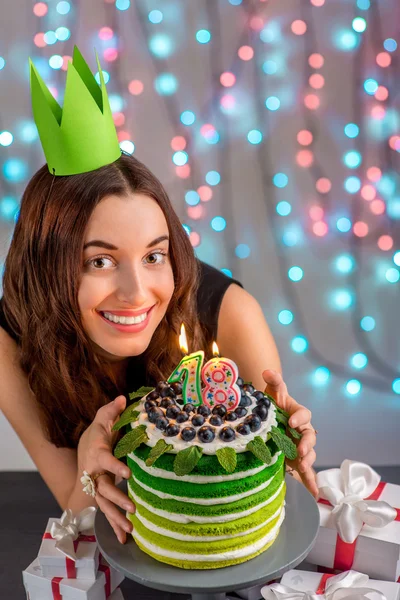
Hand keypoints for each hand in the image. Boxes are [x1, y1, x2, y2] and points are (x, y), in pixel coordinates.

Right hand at [78, 395, 134, 543]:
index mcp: (98, 453)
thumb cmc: (97, 434)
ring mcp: (97, 486)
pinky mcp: (101, 495)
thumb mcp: (103, 419)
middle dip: (117, 499)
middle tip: (132, 508)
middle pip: (103, 488)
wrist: (85, 450)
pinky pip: (107, 511)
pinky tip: (123, 538)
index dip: (116, 466)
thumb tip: (124, 398)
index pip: (107, 460)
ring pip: (104, 504)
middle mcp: (95, 473)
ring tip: (129, 530)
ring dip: (115, 518)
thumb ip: (112, 410)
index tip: (128, 472)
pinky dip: (114, 525)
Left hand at [262, 369, 317, 497]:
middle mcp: (302, 431)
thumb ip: (274, 382)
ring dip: (308, 462)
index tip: (291, 421)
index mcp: (297, 413)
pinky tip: (314, 494)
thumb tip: (268, 371)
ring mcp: (300, 447)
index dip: (299, 417)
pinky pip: (306, 472)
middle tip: (300, 449)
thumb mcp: (272, 393)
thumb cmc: (272, 404)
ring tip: (304, 468)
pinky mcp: (297, 461)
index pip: (303, 414)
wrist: (268, 420)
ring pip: (309, 455)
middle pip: (309, 436)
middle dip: (306, 443)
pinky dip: (310, 483)